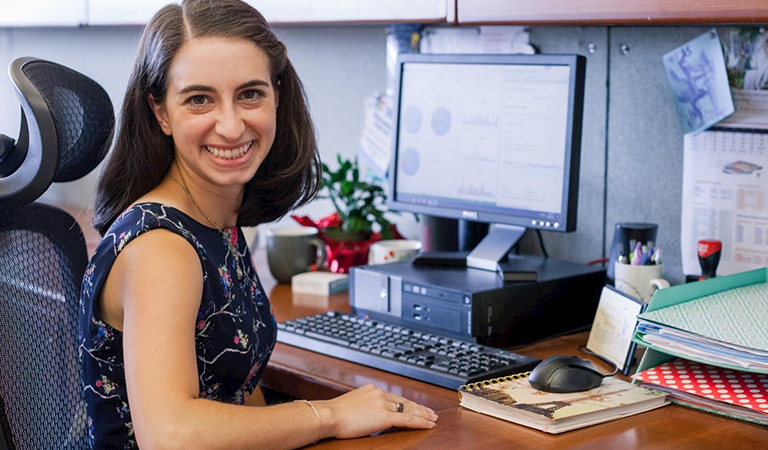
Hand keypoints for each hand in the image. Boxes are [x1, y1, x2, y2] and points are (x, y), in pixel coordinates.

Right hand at [316, 384, 437, 438]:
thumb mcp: (351, 405)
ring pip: (409, 409)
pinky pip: (407, 419)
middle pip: (405, 401)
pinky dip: (420, 422)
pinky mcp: (385, 416)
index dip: (407, 403)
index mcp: (372, 390)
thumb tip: (367, 414)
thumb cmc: (334, 414)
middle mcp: (379, 394)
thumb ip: (363, 406)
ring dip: (423, 414)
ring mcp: (383, 404)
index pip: (394, 397)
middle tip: (430, 412)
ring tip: (432, 419)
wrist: (329, 415)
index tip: (414, 406)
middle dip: (419, 407)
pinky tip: (428, 424)